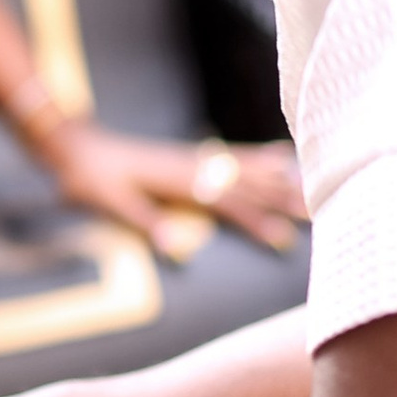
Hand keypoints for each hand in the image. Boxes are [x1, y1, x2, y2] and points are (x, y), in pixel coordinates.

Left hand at [31, 118, 307, 250]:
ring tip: (316, 186)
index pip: (228, 203)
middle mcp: (194, 166)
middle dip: (284, 198)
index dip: (257, 221)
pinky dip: (262, 157)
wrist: (76, 147)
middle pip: (248, 184)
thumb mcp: (112, 203)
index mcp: (179, 180)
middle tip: (320, 213)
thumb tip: (177, 249)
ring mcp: (195, 158)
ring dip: (282, 178)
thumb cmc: (91, 178)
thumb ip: (148, 222)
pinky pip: (235, 157)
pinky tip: (282, 156)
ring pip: (248, 169)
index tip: (284, 239)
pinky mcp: (191, 157)